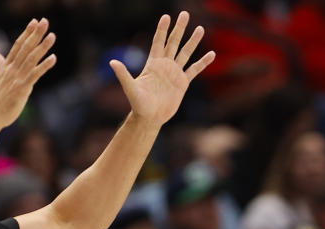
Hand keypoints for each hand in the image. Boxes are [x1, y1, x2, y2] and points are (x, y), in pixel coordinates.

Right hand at [0, 18, 56, 129]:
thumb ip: (0, 66)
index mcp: (7, 66)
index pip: (18, 45)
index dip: (26, 33)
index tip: (34, 22)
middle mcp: (12, 69)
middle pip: (25, 47)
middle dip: (35, 34)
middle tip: (44, 21)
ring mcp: (17, 78)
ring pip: (31, 58)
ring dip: (43, 46)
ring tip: (52, 35)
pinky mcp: (22, 88)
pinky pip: (35, 74)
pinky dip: (45, 65)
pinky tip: (53, 58)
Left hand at [111, 11, 215, 127]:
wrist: (150, 118)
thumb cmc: (138, 104)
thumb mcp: (131, 88)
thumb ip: (123, 75)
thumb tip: (112, 62)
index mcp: (153, 64)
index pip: (158, 42)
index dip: (162, 29)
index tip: (166, 16)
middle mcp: (165, 65)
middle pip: (173, 43)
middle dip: (179, 29)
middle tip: (185, 14)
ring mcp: (174, 73)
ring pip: (185, 53)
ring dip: (193, 41)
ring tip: (200, 29)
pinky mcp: (182, 83)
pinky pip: (194, 70)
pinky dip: (203, 62)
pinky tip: (212, 55)